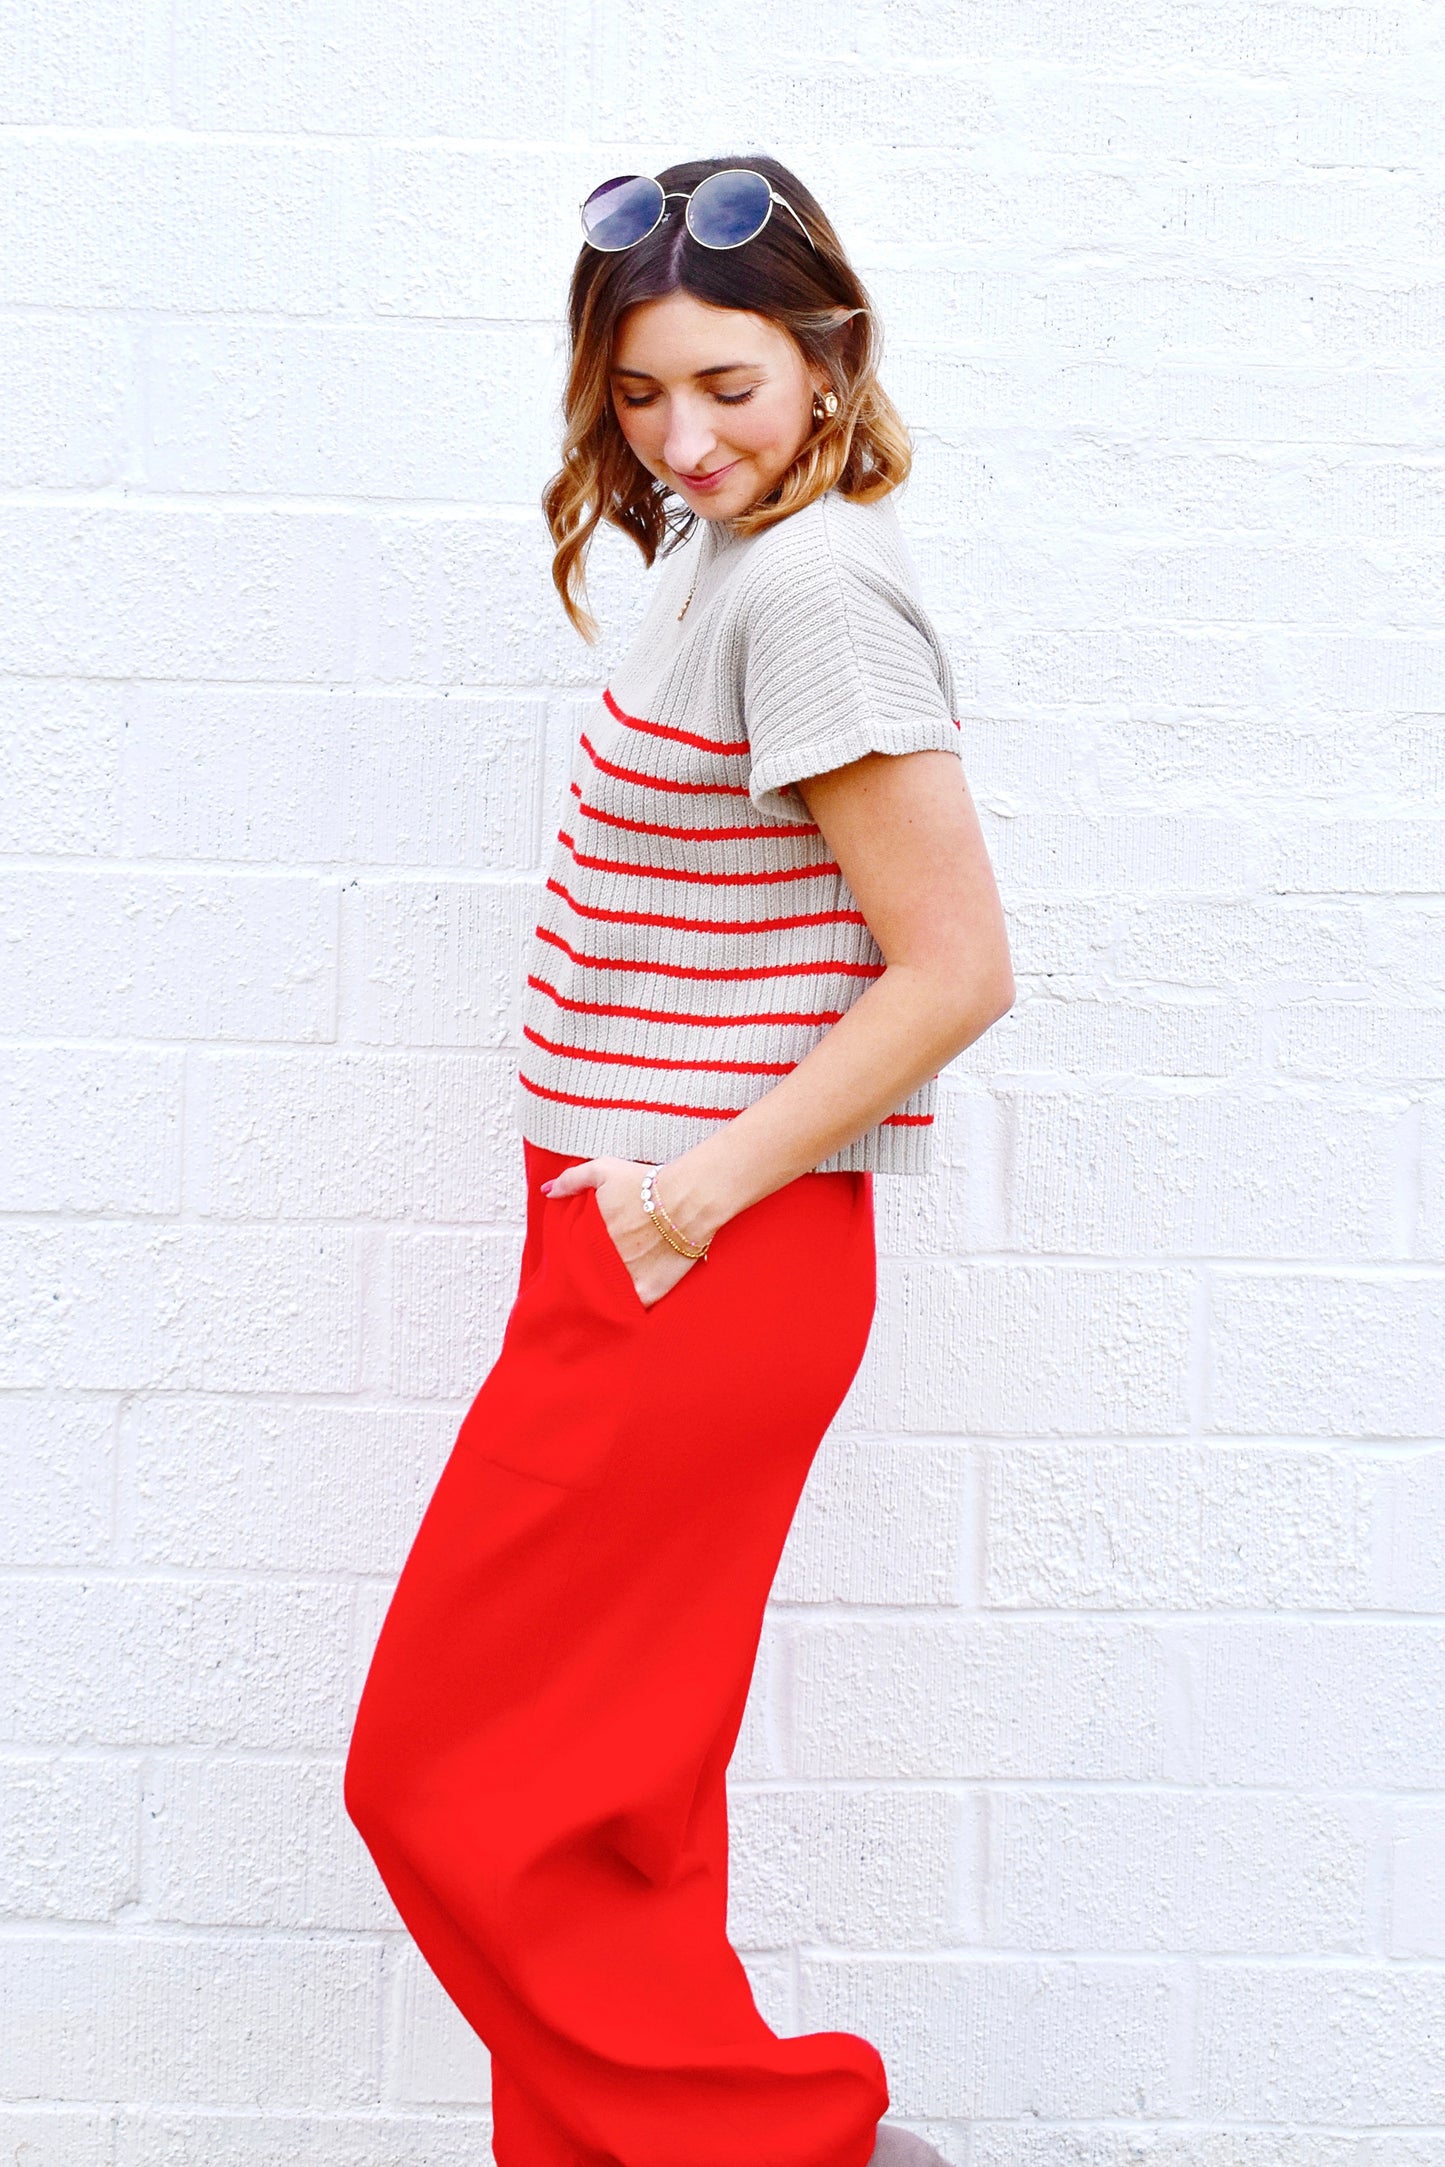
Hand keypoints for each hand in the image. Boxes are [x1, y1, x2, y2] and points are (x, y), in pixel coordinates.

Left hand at [539, 1156, 701, 1308]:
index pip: (573, 1256)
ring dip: (610, 1289)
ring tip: (617, 1283)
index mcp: (590, 1237)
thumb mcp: (605, 1170)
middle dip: (593, 1273)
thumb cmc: (647, 1183)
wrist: (688, 1200)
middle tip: (604, 1268)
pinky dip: (632, 1304)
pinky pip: (634, 1306)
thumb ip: (572, 1180)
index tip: (587, 1256)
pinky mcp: (650, 1290)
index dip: (579, 1257)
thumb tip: (547, 1191)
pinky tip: (633, 1297)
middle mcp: (605, 1260)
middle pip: (591, 1275)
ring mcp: (627, 1278)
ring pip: (610, 1293)